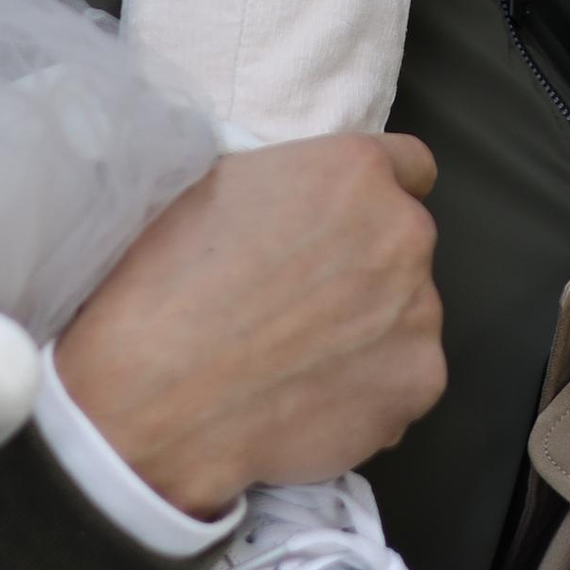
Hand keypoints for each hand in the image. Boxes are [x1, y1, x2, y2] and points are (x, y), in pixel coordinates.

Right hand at [55, 137, 443, 518]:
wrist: (149, 396)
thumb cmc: (164, 284)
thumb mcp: (216, 186)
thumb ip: (288, 184)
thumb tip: (301, 204)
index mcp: (355, 172)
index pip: (408, 166)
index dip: (370, 199)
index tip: (344, 228)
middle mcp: (404, 235)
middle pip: (403, 247)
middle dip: (364, 271)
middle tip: (298, 306)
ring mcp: (420, 315)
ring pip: (405, 318)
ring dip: (367, 334)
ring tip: (294, 364)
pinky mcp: (418, 385)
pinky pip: (401, 382)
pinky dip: (367, 395)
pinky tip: (305, 403)